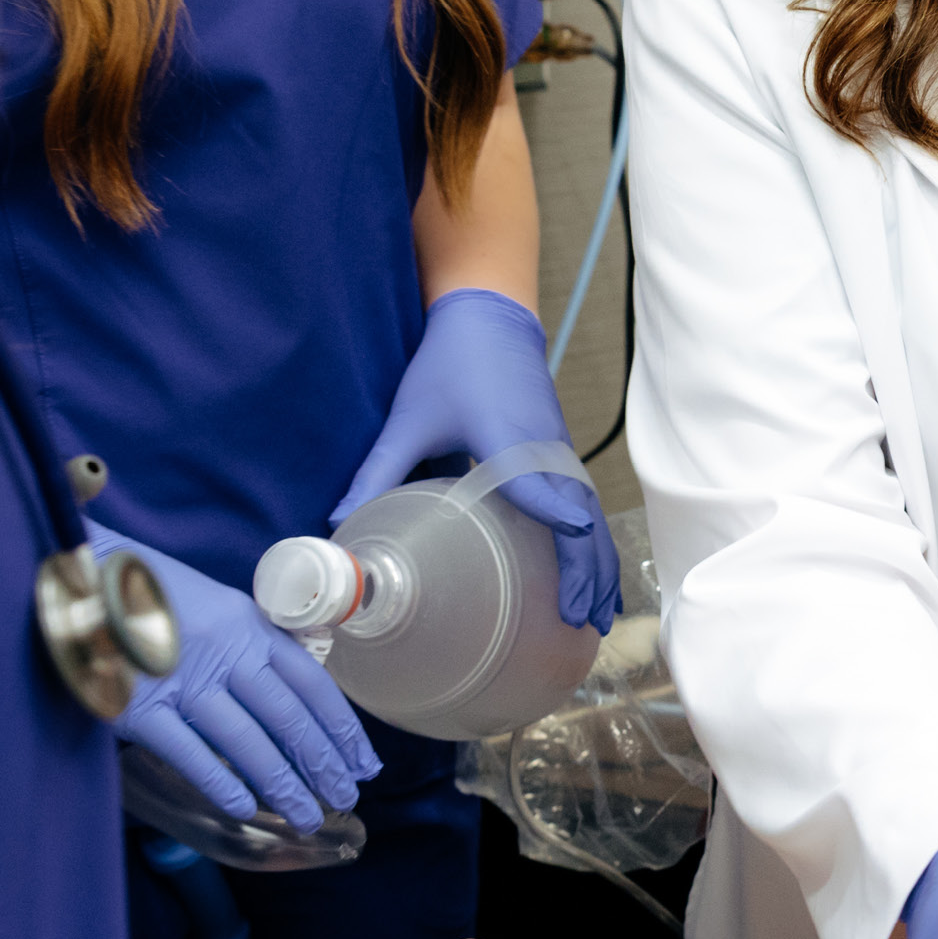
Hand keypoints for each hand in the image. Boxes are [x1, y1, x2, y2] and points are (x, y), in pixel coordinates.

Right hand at [103, 525, 379, 822]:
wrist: (83, 580)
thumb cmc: (154, 598)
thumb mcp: (217, 607)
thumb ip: (253, 645)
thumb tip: (296, 695)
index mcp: (248, 625)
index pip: (310, 684)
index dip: (342, 727)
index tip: (364, 761)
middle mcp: (224, 652)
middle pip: (288, 717)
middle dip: (322, 763)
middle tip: (345, 798)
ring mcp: (182, 679)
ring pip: (247, 741)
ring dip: (282, 784)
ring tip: (306, 817)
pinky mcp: (141, 706)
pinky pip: (190, 752)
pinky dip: (220, 782)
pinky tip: (245, 808)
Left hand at [334, 288, 621, 634]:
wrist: (490, 317)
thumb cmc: (450, 365)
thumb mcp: (407, 420)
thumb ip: (376, 472)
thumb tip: (340, 525)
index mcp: (507, 438)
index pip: (535, 480)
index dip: (552, 511)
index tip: (572, 536)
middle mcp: (543, 449)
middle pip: (579, 515)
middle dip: (583, 569)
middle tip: (577, 621)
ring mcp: (558, 453)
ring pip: (591, 517)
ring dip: (597, 566)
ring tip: (594, 620)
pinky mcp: (559, 455)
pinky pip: (585, 508)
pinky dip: (593, 547)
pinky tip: (589, 578)